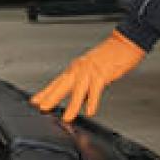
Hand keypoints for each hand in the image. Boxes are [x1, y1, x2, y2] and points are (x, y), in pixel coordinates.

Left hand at [30, 30, 145, 121]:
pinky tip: (90, 110)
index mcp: (76, 68)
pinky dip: (93, 101)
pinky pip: (96, 89)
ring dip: (72, 105)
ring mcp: (90, 70)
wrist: (124, 42)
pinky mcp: (103, 72)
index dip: (46, 92)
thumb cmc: (110, 56)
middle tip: (42, 108)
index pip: (57, 82)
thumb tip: (81, 101)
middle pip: (62, 84)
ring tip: (67, 117)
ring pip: (78, 90)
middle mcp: (80, 68)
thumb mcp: (93, 71)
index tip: (35, 100)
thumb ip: (85, 86)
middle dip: (51, 97)